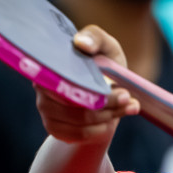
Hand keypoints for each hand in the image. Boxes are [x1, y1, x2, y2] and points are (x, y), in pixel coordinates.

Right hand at [34, 25, 140, 143]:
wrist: (103, 91)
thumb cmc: (103, 64)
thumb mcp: (106, 47)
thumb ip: (96, 38)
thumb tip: (81, 43)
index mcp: (52, 64)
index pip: (70, 82)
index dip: (98, 92)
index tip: (124, 93)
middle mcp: (42, 86)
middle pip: (75, 104)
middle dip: (108, 106)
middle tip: (130, 101)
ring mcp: (45, 108)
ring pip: (79, 121)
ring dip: (107, 118)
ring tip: (127, 108)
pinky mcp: (52, 127)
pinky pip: (76, 135)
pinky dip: (97, 131)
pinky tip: (109, 122)